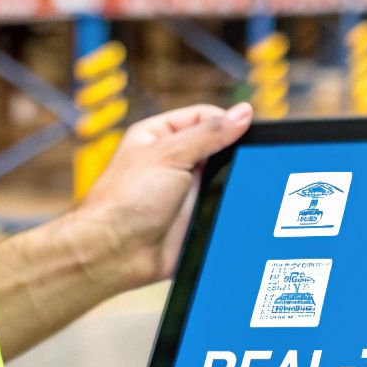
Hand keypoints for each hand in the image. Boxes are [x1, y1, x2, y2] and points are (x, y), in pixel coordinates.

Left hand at [68, 102, 252, 291]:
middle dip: (234, 153)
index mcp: (159, 136)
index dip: (226, 122)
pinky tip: (242, 205)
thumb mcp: (169, 155)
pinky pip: (223, 204)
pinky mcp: (195, 216)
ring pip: (225, 176)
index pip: (204, 117)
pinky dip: (234, 204)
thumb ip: (208, 134)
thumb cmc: (125, 201)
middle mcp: (173, 161)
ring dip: (233, 181)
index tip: (246, 132)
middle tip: (249, 159)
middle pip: (218, 146)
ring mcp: (185, 190)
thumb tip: (242, 113)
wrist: (116, 253)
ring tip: (244, 184)